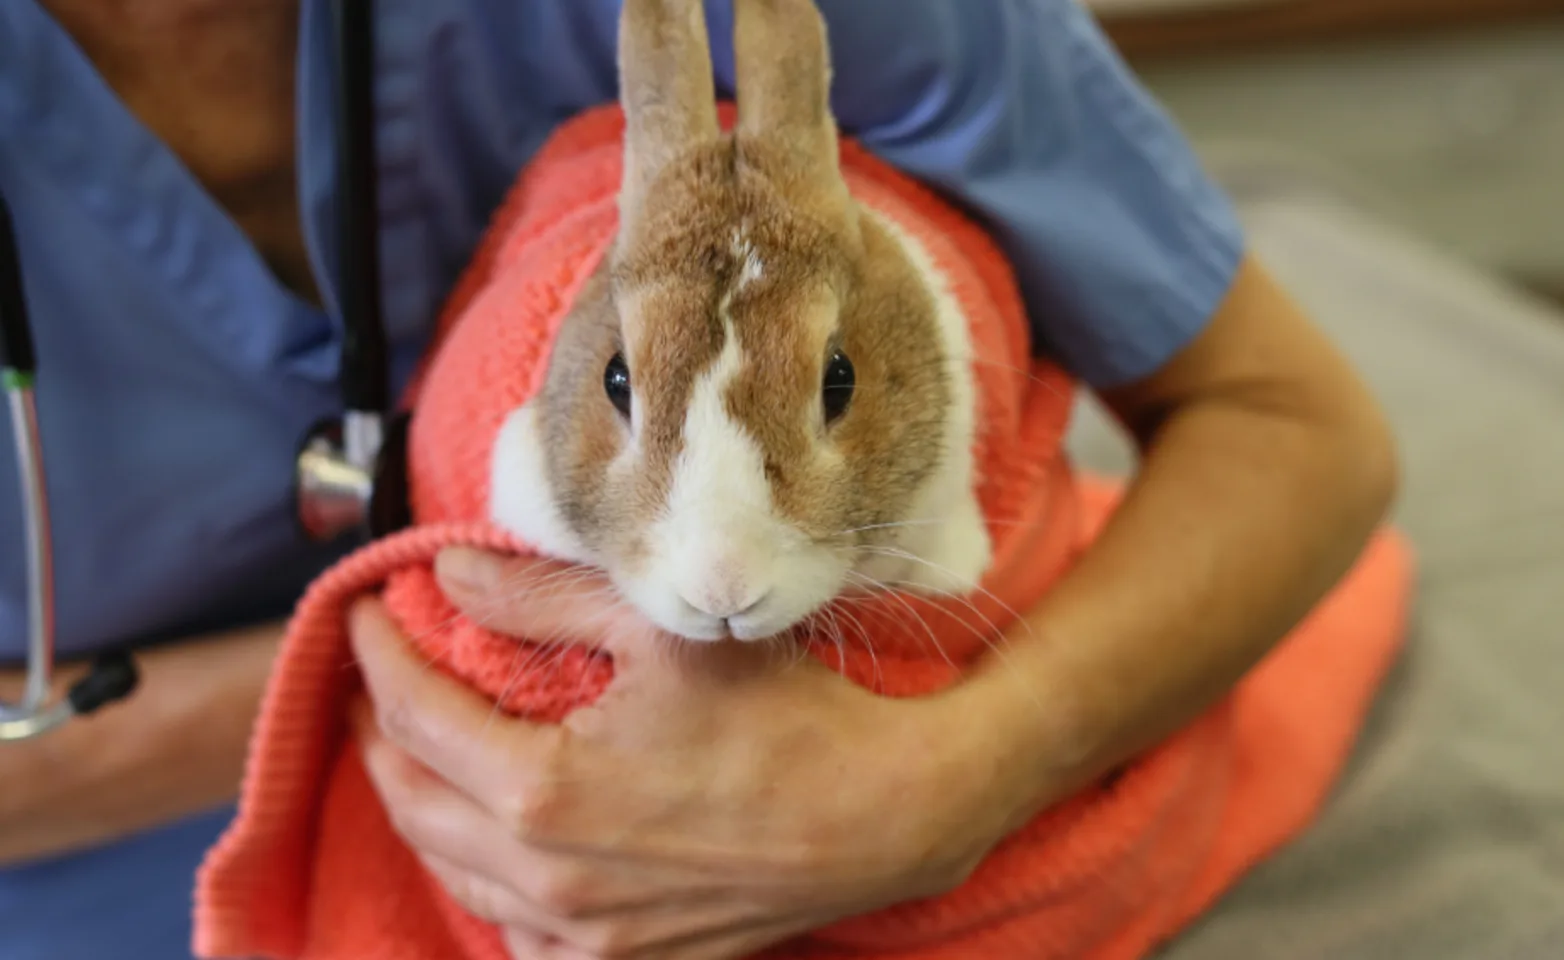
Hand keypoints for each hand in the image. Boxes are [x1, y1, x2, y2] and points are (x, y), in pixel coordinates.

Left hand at [348, 547, 1033, 959]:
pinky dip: (484, 883)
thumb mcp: (663, 628)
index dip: (379, 657)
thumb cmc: (787, 715)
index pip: (414, 717)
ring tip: (418, 750)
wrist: (887, 816)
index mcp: (542, 791)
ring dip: (421, 805)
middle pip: (413, 802)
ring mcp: (584, 935)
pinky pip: (515, 933)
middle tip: (379, 678)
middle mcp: (547, 879)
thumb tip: (451, 574)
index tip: (366, 612)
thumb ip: (541, 599)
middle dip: (380, 733)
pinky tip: (495, 848)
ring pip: (453, 874)